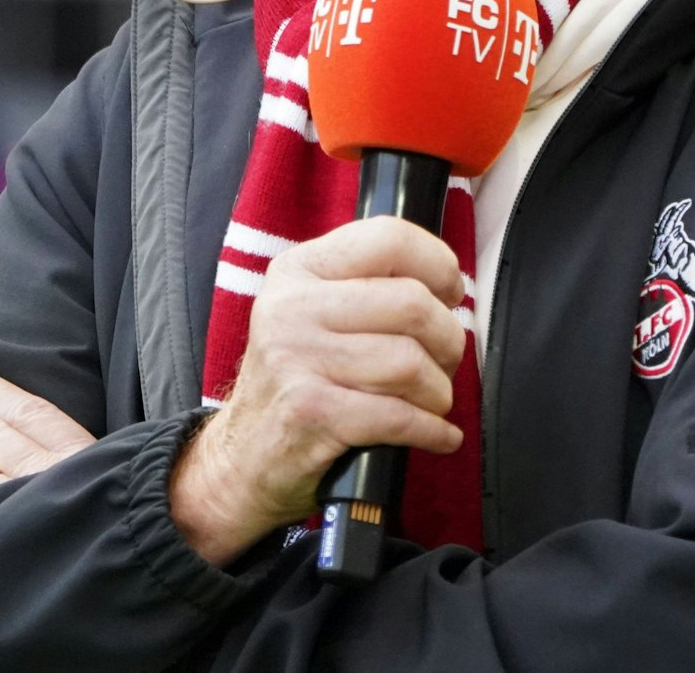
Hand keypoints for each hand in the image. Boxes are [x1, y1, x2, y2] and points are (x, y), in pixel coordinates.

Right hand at [171, 216, 466, 564]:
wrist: (243, 458)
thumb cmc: (297, 380)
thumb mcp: (314, 311)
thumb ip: (368, 284)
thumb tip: (449, 283)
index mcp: (299, 269)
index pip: (388, 237)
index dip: (438, 265)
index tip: (450, 293)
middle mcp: (292, 307)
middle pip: (412, 303)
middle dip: (447, 339)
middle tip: (444, 360)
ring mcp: (296, 359)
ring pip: (411, 362)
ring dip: (438, 391)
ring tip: (431, 401)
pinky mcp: (310, 413)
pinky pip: (399, 417)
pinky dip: (432, 430)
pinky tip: (436, 434)